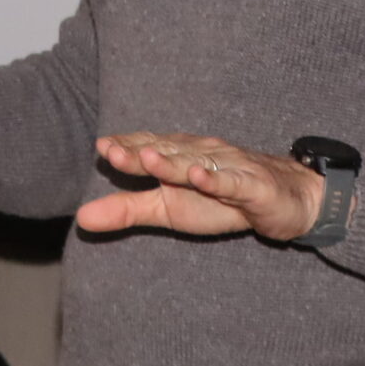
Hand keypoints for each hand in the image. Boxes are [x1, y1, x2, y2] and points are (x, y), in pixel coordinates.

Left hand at [75, 132, 327, 241]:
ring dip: (171, 160)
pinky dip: (215, 178)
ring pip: (196, 163)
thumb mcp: (168, 210)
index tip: (101, 147)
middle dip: (139, 151)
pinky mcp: (252, 185)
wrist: (284, 201)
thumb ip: (127, 211)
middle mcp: (200, 155)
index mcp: (177, 158)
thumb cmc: (221, 201)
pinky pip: (231, 181)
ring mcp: (227, 167)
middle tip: (112, 150)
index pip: (148, 149)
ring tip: (146, 157)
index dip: (126, 148)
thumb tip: (80, 218)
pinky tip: (198, 176)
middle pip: (167, 153)